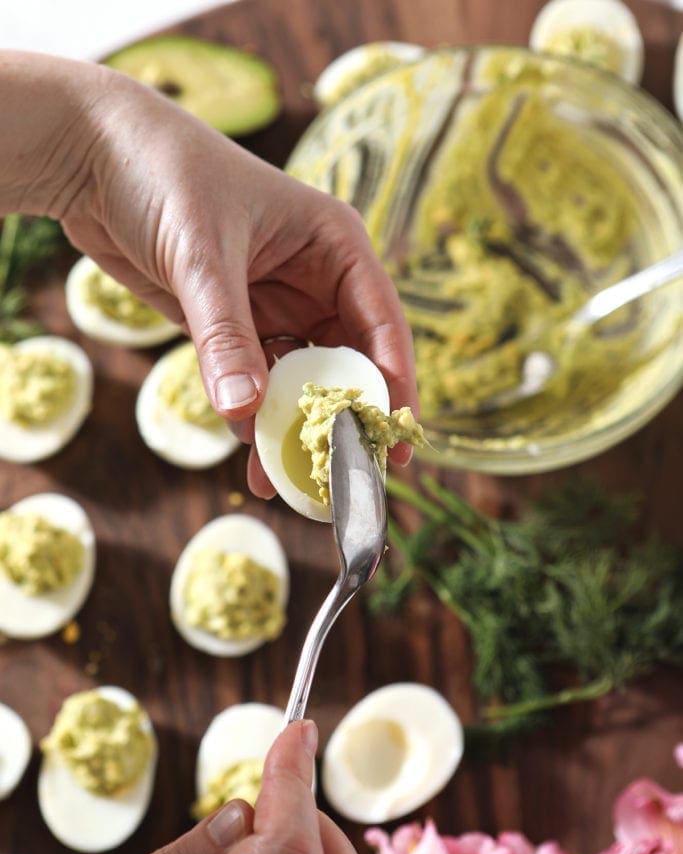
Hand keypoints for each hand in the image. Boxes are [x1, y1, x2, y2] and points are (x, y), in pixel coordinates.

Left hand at [0, 52, 417, 495]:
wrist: (93, 158)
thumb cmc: (163, 175)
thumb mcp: (201, 256)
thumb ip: (226, 335)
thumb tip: (247, 412)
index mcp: (334, 246)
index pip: (381, 325)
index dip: (393, 386)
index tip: (393, 440)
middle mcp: (315, 280)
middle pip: (347, 364)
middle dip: (344, 420)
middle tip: (349, 477)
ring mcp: (275, 306)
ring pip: (300, 383)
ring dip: (293, 430)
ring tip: (288, 483)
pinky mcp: (234, 328)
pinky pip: (256, 384)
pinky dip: (254, 421)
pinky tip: (251, 458)